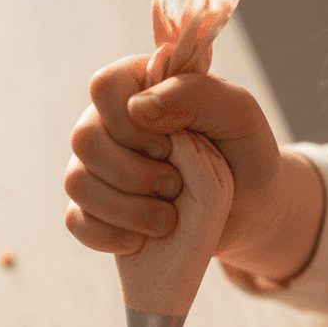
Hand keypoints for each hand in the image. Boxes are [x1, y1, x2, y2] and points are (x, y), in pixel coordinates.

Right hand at [63, 56, 321, 280]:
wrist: (252, 210)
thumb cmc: (245, 154)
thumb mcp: (239, 115)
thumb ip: (197, 95)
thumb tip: (138, 108)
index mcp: (141, 85)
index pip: (105, 87)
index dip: (130, 123)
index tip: (170, 145)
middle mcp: (110, 122)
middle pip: (84, 139)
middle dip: (132, 173)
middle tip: (176, 185)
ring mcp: (99, 166)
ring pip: (77, 182)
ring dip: (124, 209)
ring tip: (168, 220)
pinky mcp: (97, 208)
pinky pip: (76, 220)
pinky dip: (106, 235)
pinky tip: (140, 241)